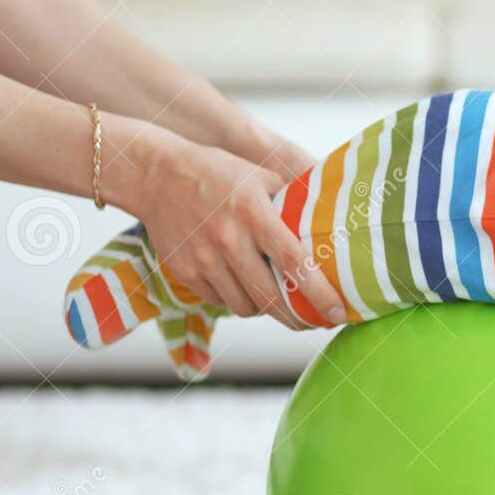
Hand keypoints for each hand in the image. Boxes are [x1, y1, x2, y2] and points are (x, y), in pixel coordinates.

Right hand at [130, 131, 343, 330]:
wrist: (157, 175)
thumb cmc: (217, 173)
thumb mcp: (260, 176)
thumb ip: (293, 202)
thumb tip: (332, 224)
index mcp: (253, 212)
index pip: (294, 262)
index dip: (319, 293)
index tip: (338, 310)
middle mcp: (228, 239)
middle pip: (271, 297)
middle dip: (298, 317)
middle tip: (316, 321)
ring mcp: (204, 259)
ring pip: (246, 306)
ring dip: (267, 309)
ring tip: (280, 301)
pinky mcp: (186, 272)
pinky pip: (221, 302)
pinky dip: (239, 300)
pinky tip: (247, 288)